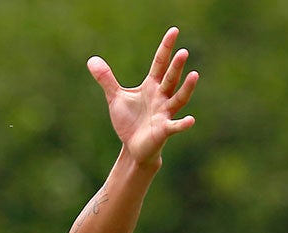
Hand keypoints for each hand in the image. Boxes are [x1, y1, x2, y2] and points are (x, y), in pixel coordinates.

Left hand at [87, 27, 198, 165]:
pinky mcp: (163, 130)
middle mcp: (162, 97)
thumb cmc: (129, 121)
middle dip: (176, 66)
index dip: (165, 48)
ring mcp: (164, 113)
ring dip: (186, 88)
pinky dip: (182, 124)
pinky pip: (175, 126)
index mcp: (152, 86)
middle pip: (170, 79)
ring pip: (178, 99)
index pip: (160, 63)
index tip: (174, 30)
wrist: (132, 147)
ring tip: (195, 75)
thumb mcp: (115, 97)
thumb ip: (106, 79)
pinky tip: (190, 120)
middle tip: (182, 51)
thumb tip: (92, 60)